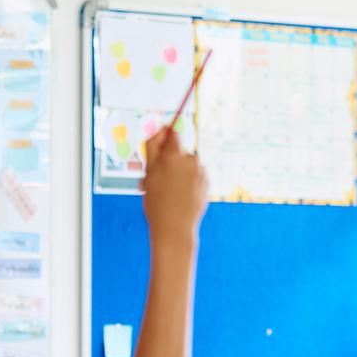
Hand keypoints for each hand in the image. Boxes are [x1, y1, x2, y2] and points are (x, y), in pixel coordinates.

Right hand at [141, 127, 208, 248]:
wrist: (175, 228)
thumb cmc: (157, 202)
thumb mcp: (148, 172)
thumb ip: (153, 145)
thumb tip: (163, 127)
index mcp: (175, 155)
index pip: (173, 134)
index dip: (165, 142)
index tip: (159, 153)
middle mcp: (191, 159)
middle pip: (180, 151)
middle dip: (171, 160)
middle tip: (160, 181)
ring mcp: (202, 172)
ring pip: (188, 164)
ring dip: (180, 172)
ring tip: (171, 192)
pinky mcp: (207, 183)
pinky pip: (196, 176)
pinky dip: (189, 182)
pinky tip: (182, 196)